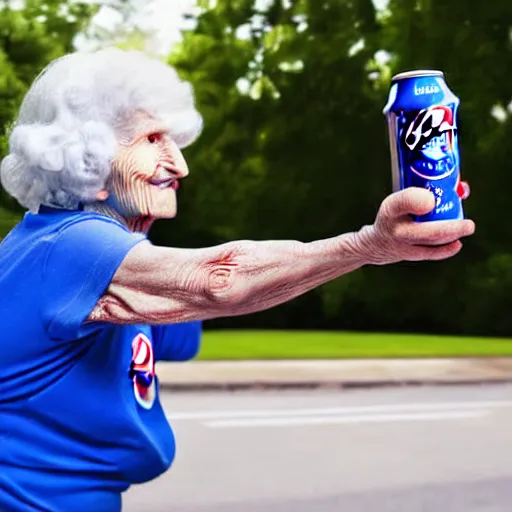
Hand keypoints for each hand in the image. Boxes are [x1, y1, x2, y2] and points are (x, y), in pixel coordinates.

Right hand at [358, 187, 474, 264]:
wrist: (374, 243)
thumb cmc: (394, 215)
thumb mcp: (398, 199)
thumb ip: (423, 193)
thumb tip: (461, 190)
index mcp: (391, 208)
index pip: (403, 202)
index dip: (417, 201)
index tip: (431, 199)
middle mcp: (395, 228)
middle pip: (425, 232)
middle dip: (450, 229)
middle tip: (469, 225)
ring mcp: (401, 244)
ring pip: (431, 243)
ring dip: (452, 236)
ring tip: (466, 227)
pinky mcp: (408, 255)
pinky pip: (430, 253)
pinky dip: (446, 249)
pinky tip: (457, 243)